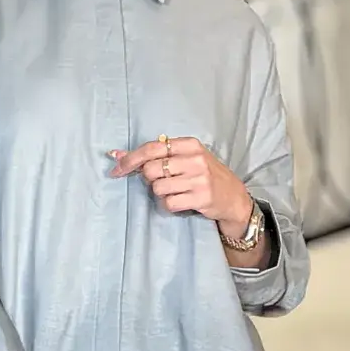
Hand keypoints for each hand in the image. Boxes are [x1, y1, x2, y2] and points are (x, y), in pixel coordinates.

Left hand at [109, 136, 253, 239]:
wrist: (233, 197)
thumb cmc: (204, 175)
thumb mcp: (186, 158)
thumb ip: (157, 155)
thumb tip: (116, 155)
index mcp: (189, 145)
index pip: (151, 148)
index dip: (130, 159)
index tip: (116, 168)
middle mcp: (195, 159)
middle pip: (151, 169)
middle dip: (149, 179)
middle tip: (161, 181)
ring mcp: (199, 179)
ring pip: (158, 188)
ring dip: (161, 193)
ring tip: (176, 191)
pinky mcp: (201, 198)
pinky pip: (169, 203)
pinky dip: (170, 205)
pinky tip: (182, 201)